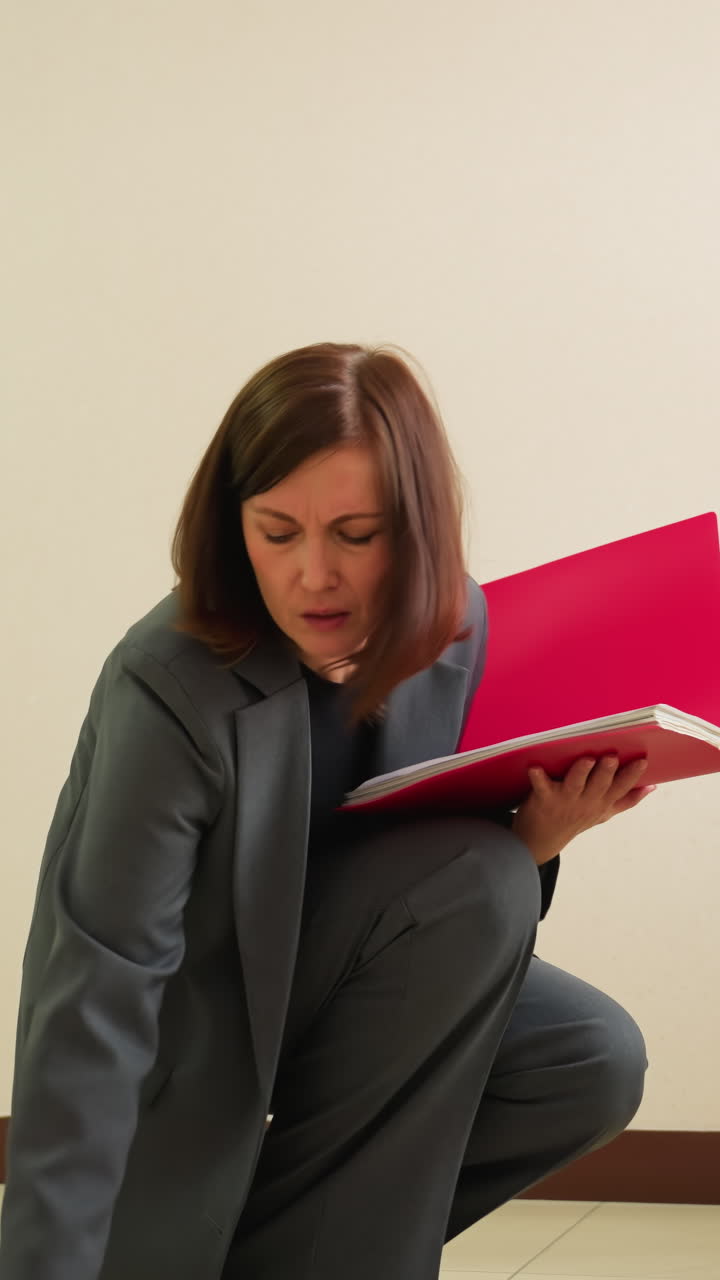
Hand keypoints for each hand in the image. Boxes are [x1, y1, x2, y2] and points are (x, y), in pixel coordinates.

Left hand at [510, 754, 656, 865]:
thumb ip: (627, 800)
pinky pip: (541, 786)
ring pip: (575, 784)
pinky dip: (538, 777)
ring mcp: (565, 801)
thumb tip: (651, 786)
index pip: (621, 788)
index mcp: (602, 803)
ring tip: (587, 760)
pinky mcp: (543, 798)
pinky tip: (535, 768)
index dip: (632, 775)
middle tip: (613, 757)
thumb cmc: (575, 819)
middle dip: (607, 772)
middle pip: (599, 786)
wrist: (540, 840)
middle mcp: (586, 802)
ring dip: (581, 772)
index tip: (642, 760)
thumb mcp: (603, 812)